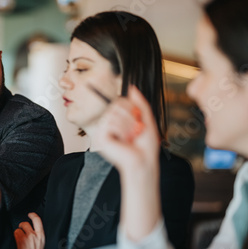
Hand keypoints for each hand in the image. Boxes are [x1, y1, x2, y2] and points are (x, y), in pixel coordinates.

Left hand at [14, 213, 44, 248]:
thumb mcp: (41, 245)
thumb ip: (38, 237)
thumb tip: (34, 233)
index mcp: (41, 235)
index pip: (38, 220)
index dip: (33, 215)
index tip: (30, 214)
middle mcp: (35, 235)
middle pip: (26, 223)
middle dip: (23, 224)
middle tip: (22, 227)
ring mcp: (27, 237)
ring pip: (20, 228)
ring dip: (19, 232)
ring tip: (20, 238)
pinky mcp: (21, 240)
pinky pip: (16, 233)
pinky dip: (16, 236)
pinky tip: (18, 242)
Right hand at [94, 86, 160, 241]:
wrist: (143, 161)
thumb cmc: (145, 146)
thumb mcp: (146, 119)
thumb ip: (139, 102)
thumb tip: (132, 88)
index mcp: (118, 119)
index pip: (120, 101)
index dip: (131, 108)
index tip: (137, 118)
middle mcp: (108, 123)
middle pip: (117, 104)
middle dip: (131, 116)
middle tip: (135, 130)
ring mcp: (103, 130)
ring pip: (114, 113)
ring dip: (128, 125)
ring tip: (130, 137)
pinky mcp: (101, 137)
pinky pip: (110, 122)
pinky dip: (122, 131)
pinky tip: (123, 140)